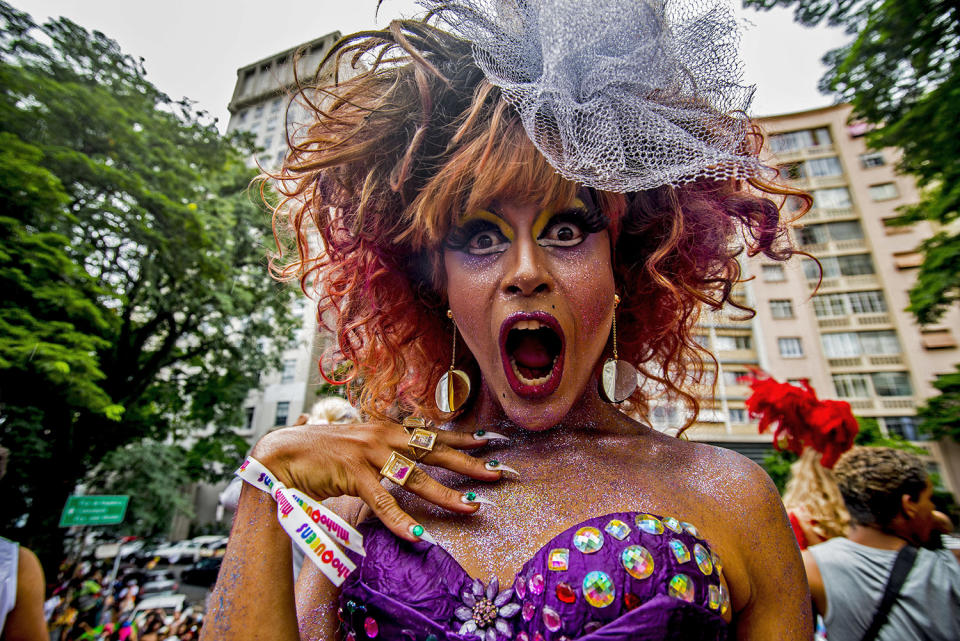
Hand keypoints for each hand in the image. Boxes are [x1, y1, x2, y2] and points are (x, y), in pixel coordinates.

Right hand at [250, 421, 500, 540]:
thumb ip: (383, 452)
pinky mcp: (353, 474)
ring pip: (416, 477)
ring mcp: (369, 453)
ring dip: (446, 493)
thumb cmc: (320, 453)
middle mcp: (382, 436)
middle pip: (434, 451)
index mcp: (386, 428)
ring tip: (471, 506)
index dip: (460, 438)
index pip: (431, 433)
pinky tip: (419, 536)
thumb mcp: (359, 446)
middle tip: (496, 473)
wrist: (281, 455)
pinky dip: (401, 521)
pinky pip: (383, 503)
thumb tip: (407, 459)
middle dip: (468, 463)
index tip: (488, 442)